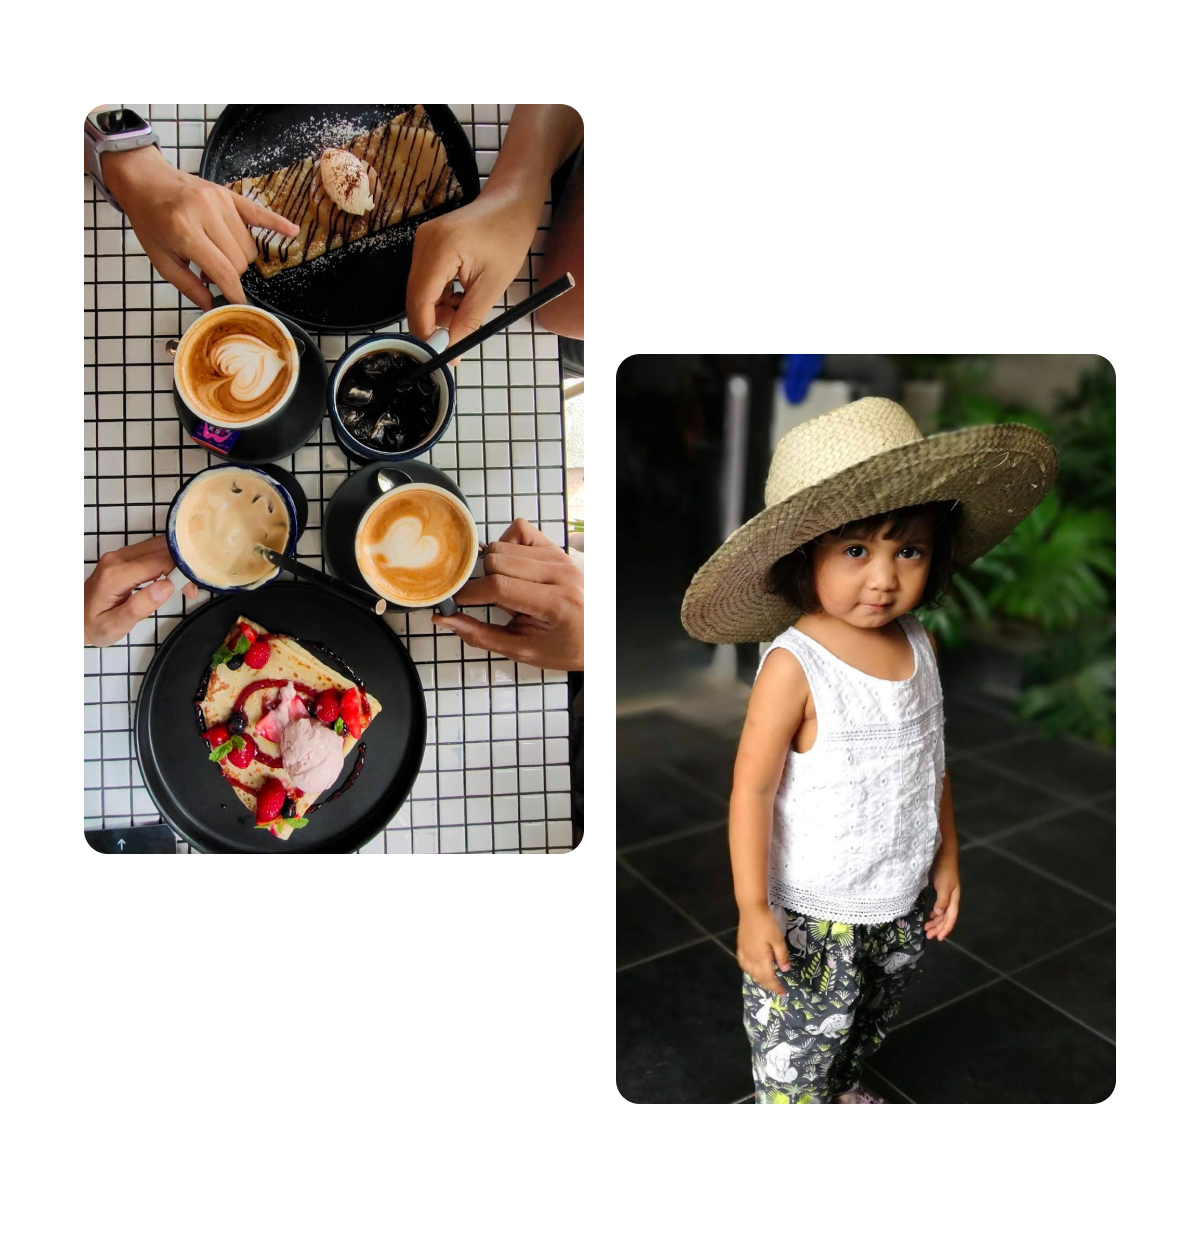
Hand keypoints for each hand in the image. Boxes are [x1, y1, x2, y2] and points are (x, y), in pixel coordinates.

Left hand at [85, 535, 197, 646]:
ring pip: (158, 546)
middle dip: (182, 566)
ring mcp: (118, 555)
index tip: (190, 590)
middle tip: (191, 589)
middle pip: (160, 549)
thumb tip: (166, 586)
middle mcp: (116, 559)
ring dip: (176, 562)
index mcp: (115, 575)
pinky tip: (172, 576)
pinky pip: (151, 550)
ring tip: (184, 585)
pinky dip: (167, 560)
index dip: (180, 572)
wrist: (75, 618)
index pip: (158, 562)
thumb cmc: (93, 625)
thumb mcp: (114, 626)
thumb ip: (139, 607)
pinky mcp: (122, 556)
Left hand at [103, 145, 299, 308]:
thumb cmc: (151, 222)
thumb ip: (188, 286)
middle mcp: (206, 214)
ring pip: (249, 246)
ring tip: (218, 252)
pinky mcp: (229, 195)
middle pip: (240, 260)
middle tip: (211, 271)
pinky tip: (292, 231)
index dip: (234, 293)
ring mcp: (220, 202)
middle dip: (230, 272)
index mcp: (185, 232)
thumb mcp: (161, 260)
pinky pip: (260, 213)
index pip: (223, 271)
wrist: (146, 182)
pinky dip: (277, 224)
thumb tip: (212, 308)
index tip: (239, 306)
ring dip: (239, 257)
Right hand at [405, 186, 541, 363]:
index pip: (419, 300)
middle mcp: (423, 243)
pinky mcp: (427, 245)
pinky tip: (461, 293)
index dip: (425, 330)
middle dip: (435, 320)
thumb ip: (468, 320)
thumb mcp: (492, 286)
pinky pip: (426, 280)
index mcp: (439, 249)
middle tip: (460, 331)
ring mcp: (422, 242)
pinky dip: (441, 295)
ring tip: (467, 305)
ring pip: (421, 291)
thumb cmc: (508, 239)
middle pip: (416, 297)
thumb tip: (450, 349)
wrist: (510, 205)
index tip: (440, 352)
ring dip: (441, 308)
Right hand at [430, 518, 582, 669]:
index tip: (457, 603)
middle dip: (484, 583)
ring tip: (509, 590)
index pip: (499, 586)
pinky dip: (507, 546)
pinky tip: (513, 568)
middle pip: (496, 561)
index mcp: (555, 602)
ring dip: (495, 568)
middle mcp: (560, 573)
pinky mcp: (556, 548)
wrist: (593, 636)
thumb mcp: (522, 650)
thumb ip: (481, 635)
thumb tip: (444, 619)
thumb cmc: (562, 646)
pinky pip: (519, 530)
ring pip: (503, 546)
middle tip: (496, 603)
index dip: (470, 594)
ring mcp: (559, 557)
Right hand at [736, 904, 790, 997]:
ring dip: (759, 979)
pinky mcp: (740, 947)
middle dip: (768, 985)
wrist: (751, 909)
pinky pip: (743, 964)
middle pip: (759, 977)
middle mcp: (751, 959)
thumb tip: (785, 970)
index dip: (776, 987)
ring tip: (766, 981)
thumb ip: (782, 955)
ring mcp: (744, 953)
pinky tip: (751, 969)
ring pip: (750, 972)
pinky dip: (748, 970)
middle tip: (777, 989)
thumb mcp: (778, 939)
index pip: (769, 978)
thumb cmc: (767, 923)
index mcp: (761, 958)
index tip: (783, 993)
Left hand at [924, 849, 960, 940]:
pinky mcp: (940, 888)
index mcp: (954, 898)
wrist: (944, 851)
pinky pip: (939, 905)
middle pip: (946, 917)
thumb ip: (942, 900)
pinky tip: (930, 915)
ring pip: (942, 912)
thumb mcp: (944, 885)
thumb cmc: (944, 868)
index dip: (946, 928)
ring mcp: (946, 893)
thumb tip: (938, 914)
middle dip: (939, 927)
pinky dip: (935, 913)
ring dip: (935, 921)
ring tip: (927, 928)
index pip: (951, 917)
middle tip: (928, 935)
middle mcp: (952, 897)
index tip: (938, 938)